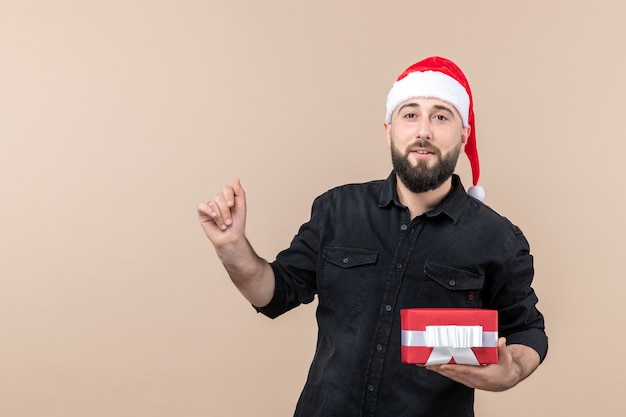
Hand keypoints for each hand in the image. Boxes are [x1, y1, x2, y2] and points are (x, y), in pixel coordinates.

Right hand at [197, 178, 246, 248]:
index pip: (226, 189)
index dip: (229, 196)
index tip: (232, 206)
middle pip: (219, 197)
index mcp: (228, 198)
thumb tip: (236, 178)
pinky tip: (213, 216)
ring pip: (213, 204)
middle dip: (226, 211)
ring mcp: (210, 206)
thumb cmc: (237, 225)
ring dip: (220, 216)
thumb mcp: (241, 207)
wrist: (230, 239)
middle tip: (229, 222)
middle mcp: (219, 201)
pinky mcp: (202, 213)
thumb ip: (239, 193)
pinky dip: (208, 211)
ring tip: (224, 225)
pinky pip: (202, 206)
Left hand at [425, 337, 539, 391]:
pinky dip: (443, 372)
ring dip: (438, 370)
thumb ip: (502, 350)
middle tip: (426, 362)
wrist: (506, 380)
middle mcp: (474, 381)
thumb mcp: (506, 359)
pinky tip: (434, 367)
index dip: (452, 368)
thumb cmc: (505, 369)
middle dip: (439, 368)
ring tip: (425, 364)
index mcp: (484, 376)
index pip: (465, 371)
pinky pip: (453, 376)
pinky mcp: (467, 380)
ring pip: (451, 376)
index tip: (441, 366)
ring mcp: (470, 382)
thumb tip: (501, 341)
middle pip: (454, 374)